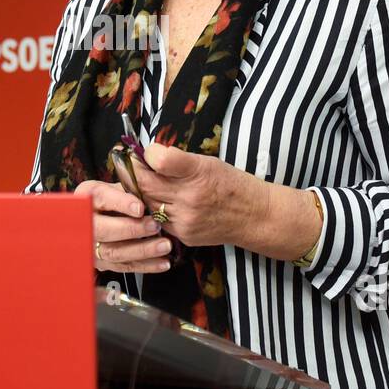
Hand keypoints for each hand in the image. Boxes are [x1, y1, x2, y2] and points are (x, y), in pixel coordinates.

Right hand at [74, 179, 172, 272]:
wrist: (105, 217)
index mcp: (88, 195)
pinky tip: (163, 262)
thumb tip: (154, 196)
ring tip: (164, 245)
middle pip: (102, 229)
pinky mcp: (102, 263)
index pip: (100, 198)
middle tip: (155, 226)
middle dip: (131, 229)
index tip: (140, 208)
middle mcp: (84, 221)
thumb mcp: (121, 187)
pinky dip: (146, 266)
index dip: (120, 203)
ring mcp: (91, 245)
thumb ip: (133, 190)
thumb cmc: (117, 199)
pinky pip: (124, 267)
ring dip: (142, 250)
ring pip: (114, 252)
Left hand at [132, 142, 261, 248]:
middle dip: (135, 173)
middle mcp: (190, 198)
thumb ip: (178, 160)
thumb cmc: (231, 184)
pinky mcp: (183, 235)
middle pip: (145, 184)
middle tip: (134, 166)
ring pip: (147, 203)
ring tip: (146, 184)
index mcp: (198, 172)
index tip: (146, 153)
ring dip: (142, 193)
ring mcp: (185, 219)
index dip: (148, 154)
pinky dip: (155, 210)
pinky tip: (162, 202)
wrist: (253, 217)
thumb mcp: (208, 162)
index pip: (160, 161)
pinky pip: (158, 220)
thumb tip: (149, 155)